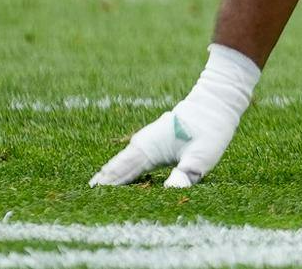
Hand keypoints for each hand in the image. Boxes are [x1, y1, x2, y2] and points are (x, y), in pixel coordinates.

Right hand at [90, 44, 258, 187]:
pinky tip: (120, 168)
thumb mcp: (201, 157)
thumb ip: (185, 175)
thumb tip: (172, 192)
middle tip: (86, 196)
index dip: (108, 188)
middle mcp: (143, 144)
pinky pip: (132, 155)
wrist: (216, 101)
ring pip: (123, 160)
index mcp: (149, 150)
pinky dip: (122, 165)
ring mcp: (148, 139)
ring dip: (111, 172)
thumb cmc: (210, 130)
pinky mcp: (154, 138)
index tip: (92, 200)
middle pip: (118, 167)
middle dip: (104, 181)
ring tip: (97, 184)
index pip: (123, 174)